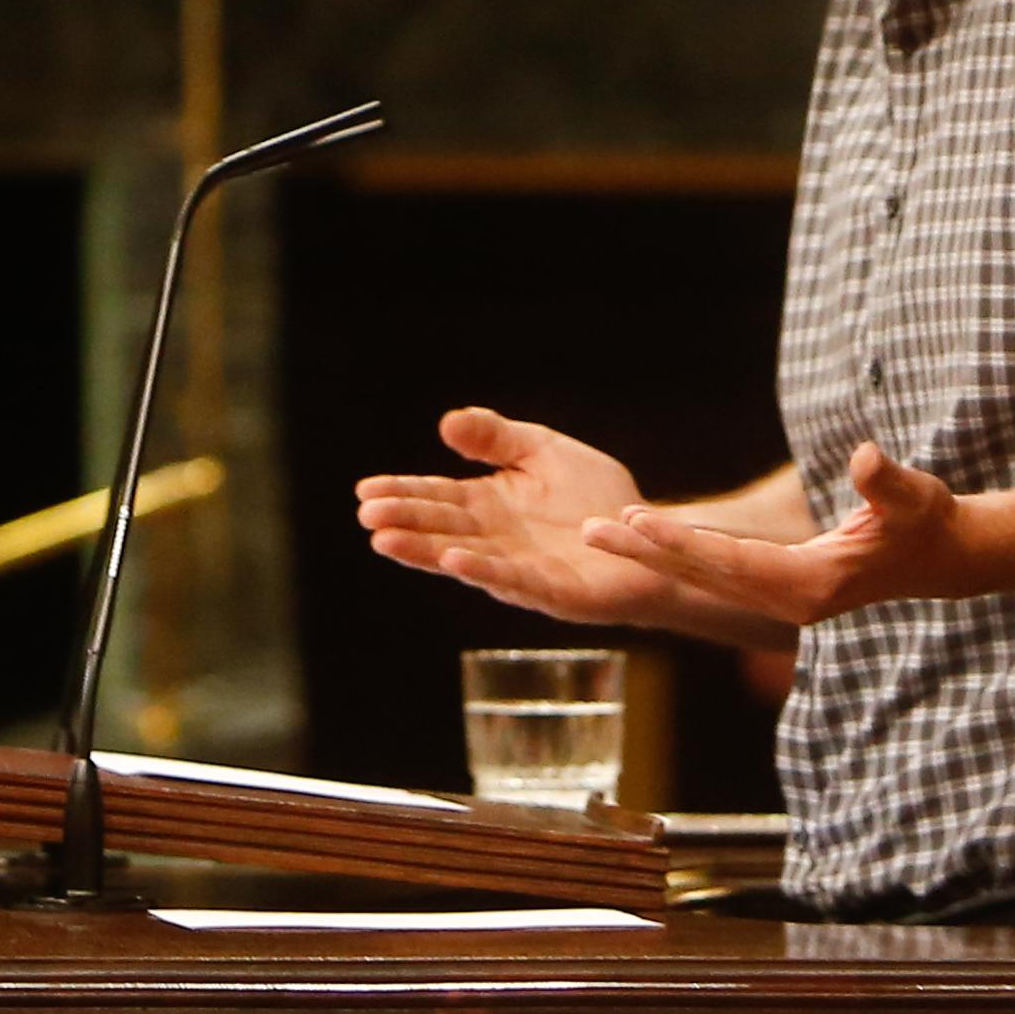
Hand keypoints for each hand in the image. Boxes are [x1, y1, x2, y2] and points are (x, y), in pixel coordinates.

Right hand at [356, 409, 666, 625]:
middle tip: (366, 515)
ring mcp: (521, 569)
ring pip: (465, 558)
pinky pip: (515, 580)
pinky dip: (483, 570)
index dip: (402, 494)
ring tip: (387, 541)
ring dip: (426, 551)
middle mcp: (496, 541)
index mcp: (489, 506)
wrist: (649, 533)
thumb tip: (446, 422)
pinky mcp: (554, 591)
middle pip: (441, 528)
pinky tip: (454, 560)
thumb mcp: (542, 450)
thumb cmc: (595, 496)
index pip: (437, 498)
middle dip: (404, 522)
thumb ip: (497, 438)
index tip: (365, 490)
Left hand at [576, 442, 973, 633]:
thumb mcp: (915, 496)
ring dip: (652, 554)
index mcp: (814, 584)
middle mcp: (790, 601)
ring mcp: (783, 601)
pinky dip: (678, 556)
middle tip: (590, 529)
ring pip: (704, 578)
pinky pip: (717, 575)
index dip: (683, 541)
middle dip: (647, 551)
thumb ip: (887, 482)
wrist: (942, 558)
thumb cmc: (927, 521)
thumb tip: (865, 458)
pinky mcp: (781, 592)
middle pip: (705, 575)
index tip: (638, 523)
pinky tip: (644, 538)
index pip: (733, 561)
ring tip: (597, 530)